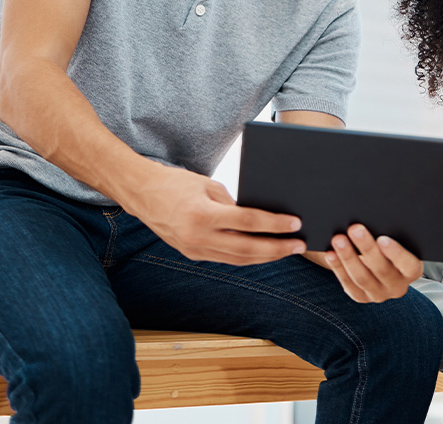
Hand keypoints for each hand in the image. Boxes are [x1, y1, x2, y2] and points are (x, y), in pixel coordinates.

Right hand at [120, 163, 305, 264]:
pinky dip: (248, 256)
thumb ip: (233, 203)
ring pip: (238, 259)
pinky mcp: (192, 254)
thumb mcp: (208, 185)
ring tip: (288, 250)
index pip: (247, 222)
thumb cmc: (177, 183)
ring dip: (266, 256)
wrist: (142, 194)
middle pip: (247, 248)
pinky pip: (226, 258)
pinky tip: (264, 252)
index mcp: (202, 215)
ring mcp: (194, 249)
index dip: (274, 224)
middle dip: (277, 248)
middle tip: (300, 245)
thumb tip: (260, 217)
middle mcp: (198, 237)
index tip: (295, 223)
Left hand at [324, 224, 423, 302]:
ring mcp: (379, 294)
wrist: (379, 261)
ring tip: (338, 239)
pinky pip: (348, 284)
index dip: (396, 253)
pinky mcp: (361, 297)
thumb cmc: (389, 243)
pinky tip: (331, 254)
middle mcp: (398, 286)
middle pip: (382, 270)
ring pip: (362, 277)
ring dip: (348, 257)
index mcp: (412, 271)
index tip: (382, 238)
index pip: (409, 265)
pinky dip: (338, 268)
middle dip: (366, 248)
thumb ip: (391, 233)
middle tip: (354, 229)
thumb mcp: (397, 240)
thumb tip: (376, 217)